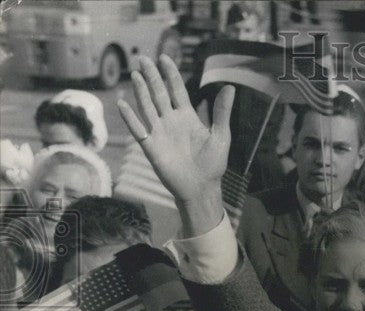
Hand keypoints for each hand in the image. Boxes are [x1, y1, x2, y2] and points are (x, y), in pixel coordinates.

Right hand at [118, 55, 232, 226]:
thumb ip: (222, 112)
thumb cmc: (213, 164)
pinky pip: (138, 129)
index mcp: (187, 117)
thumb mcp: (221, 136)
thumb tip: (230, 87)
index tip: (164, 58)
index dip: (170, 74)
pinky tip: (123, 103)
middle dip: (152, 76)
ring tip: (135, 74)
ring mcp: (159, 132)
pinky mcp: (151, 146)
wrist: (202, 187)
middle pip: (158, 94)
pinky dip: (130, 117)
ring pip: (147, 107)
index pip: (176, 90)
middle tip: (143, 59)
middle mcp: (171, 121)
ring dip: (140, 91)